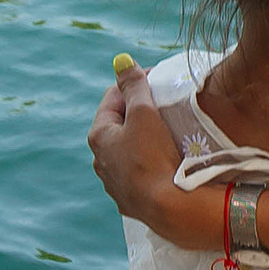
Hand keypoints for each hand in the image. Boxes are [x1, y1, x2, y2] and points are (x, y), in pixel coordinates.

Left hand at [88, 72, 181, 228]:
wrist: (170, 208)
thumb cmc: (153, 155)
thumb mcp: (144, 113)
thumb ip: (133, 85)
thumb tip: (121, 61)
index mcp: (98, 136)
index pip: (112, 98)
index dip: (134, 84)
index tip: (158, 80)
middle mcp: (100, 161)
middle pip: (120, 126)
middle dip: (139, 113)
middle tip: (164, 107)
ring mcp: (114, 184)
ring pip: (128, 151)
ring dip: (144, 139)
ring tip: (168, 134)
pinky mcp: (131, 201)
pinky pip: (139, 173)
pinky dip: (150, 162)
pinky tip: (166, 162)